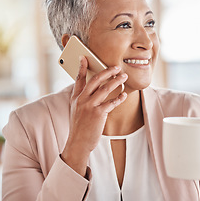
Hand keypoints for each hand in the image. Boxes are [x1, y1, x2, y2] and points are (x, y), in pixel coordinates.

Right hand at [61, 56, 127, 176]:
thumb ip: (82, 98)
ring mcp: (89, 106)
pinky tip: (124, 94)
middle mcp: (81, 100)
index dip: (81, 67)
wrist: (78, 143)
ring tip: (124, 77)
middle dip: (107, 71)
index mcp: (75, 98)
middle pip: (95, 80)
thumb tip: (91, 89)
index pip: (78, 79)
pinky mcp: (98, 114)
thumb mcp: (76, 110)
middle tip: (116, 67)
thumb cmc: (79, 126)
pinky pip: (111, 103)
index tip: (84, 57)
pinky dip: (119, 98)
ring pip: (105, 89)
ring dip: (116, 81)